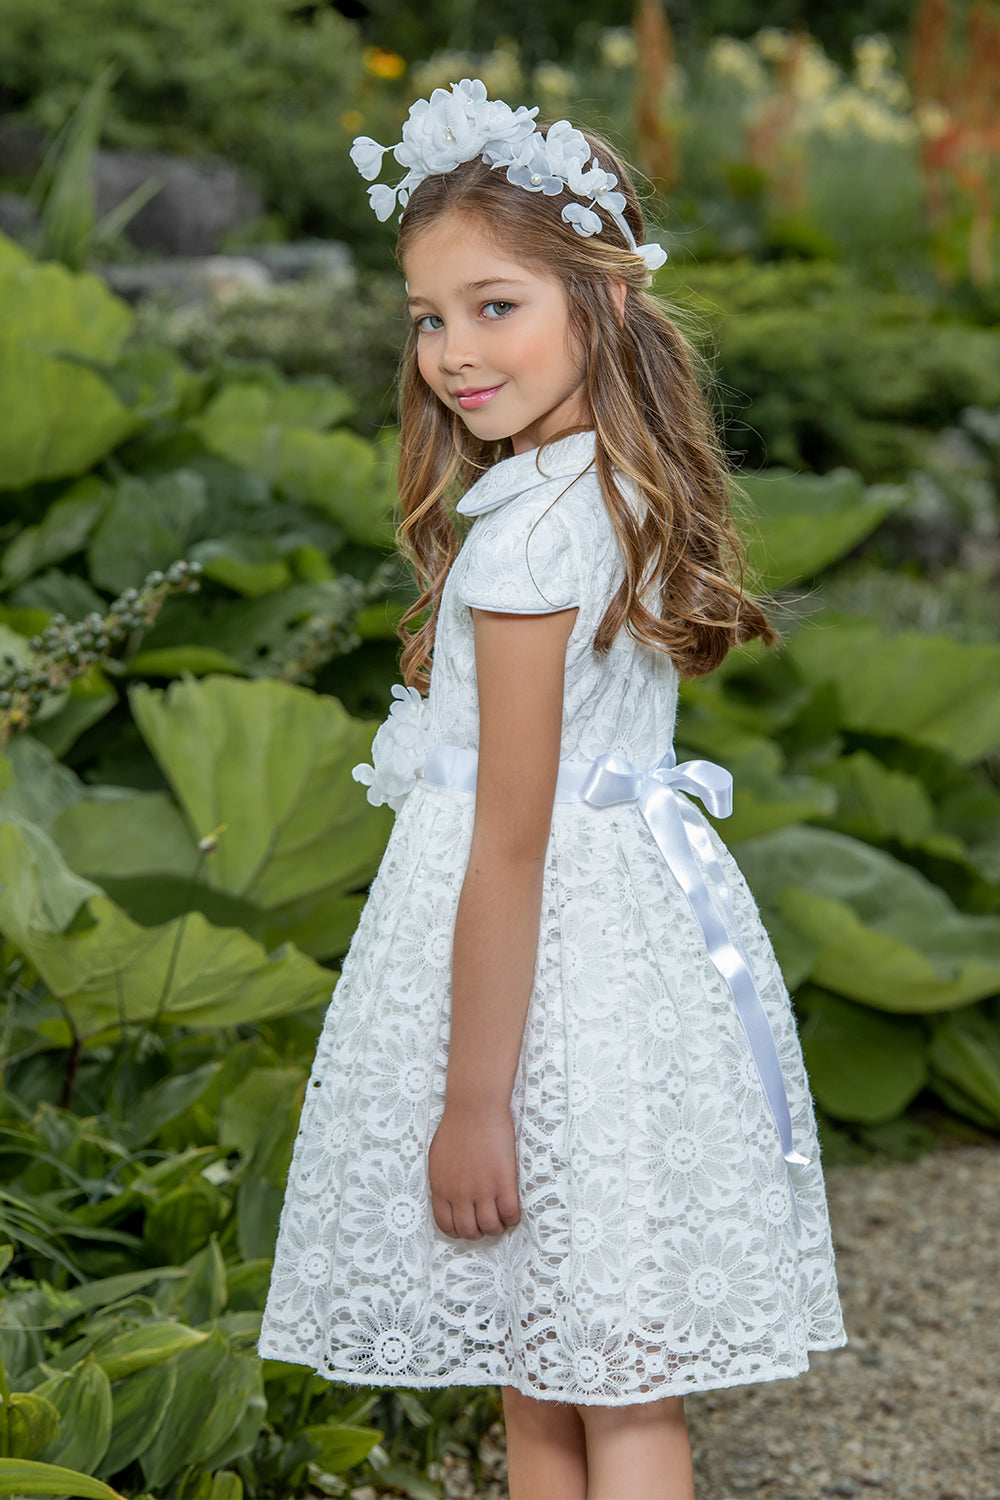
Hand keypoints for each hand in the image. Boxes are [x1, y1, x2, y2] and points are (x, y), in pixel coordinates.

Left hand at [428, 1101, 520, 1239]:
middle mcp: (459, 1194)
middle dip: (479, 1232)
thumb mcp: (438, 1159)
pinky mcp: (503, 1181)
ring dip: (497, 1227)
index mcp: (441, 1188)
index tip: (468, 1225)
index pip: (446, 1225)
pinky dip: (513, 1218)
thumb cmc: (456, 1126)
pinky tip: (513, 1210)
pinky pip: (510, 1213)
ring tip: (502, 1218)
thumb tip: (448, 1195)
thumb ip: (443, 1181)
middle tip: (487, 1221)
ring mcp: (482, 1189)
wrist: (474, 1107)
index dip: (458, 1231)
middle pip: (469, 1231)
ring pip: (490, 1227)